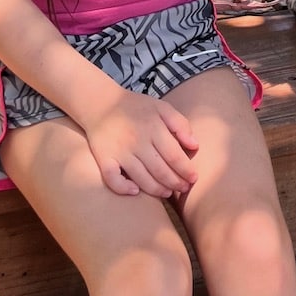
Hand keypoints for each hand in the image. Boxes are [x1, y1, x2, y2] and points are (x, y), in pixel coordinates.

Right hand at [82, 88, 199, 197]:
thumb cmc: (136, 107)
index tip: (194, 178)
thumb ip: (181, 125)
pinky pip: (112, 178)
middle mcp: (137, 141)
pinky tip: (135, 192)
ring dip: (156, 189)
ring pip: (141, 177)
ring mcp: (119, 151)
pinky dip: (123, 188)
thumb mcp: (162, 108)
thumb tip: (194, 146)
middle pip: (160, 169)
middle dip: (175, 183)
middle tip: (184, 189)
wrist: (101, 103)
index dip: (186, 170)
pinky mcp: (104, 158)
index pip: (174, 155)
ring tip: (167, 193)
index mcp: (153, 128)